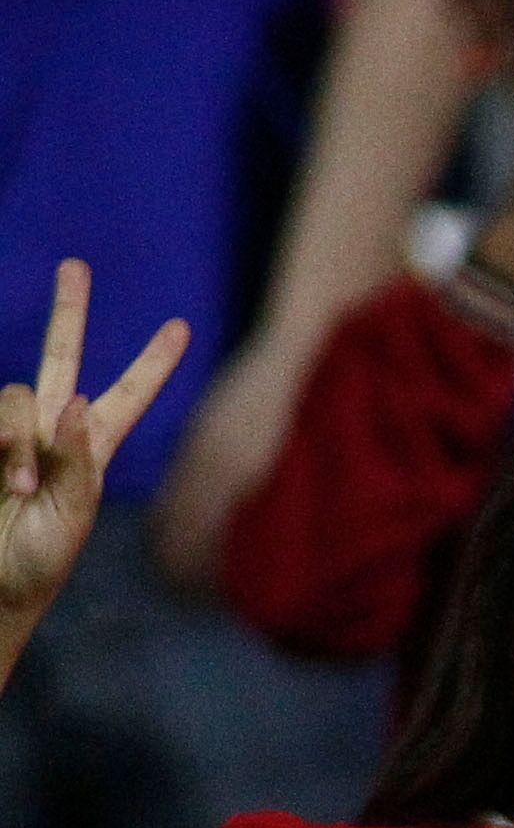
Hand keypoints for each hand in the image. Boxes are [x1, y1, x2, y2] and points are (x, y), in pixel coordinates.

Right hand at [0, 264, 188, 637]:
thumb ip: (76, 462)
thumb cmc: (38, 562)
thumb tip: (77, 404)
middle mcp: (53, 433)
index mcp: (93, 450)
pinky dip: (1, 445)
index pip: (130, 396)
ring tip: (22, 488)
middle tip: (74, 265)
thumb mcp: (74, 516)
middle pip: (61, 358)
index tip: (182, 325)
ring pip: (17, 395)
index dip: (153, 363)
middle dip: (69, 311)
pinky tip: (9, 479)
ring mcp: (12, 437)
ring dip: (19, 439)